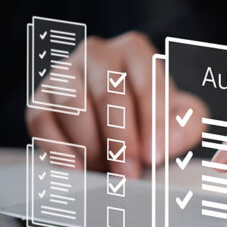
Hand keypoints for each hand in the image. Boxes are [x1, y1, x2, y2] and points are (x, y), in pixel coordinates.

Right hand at [26, 31, 206, 176]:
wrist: (122, 125)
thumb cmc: (153, 118)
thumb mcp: (181, 118)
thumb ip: (186, 125)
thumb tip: (168, 139)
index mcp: (135, 51)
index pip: (146, 82)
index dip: (152, 122)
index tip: (154, 156)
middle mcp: (97, 54)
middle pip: (108, 93)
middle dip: (120, 139)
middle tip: (129, 173)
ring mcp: (64, 74)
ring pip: (73, 105)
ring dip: (92, 145)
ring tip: (107, 175)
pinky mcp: (40, 99)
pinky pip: (42, 121)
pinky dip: (58, 148)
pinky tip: (77, 170)